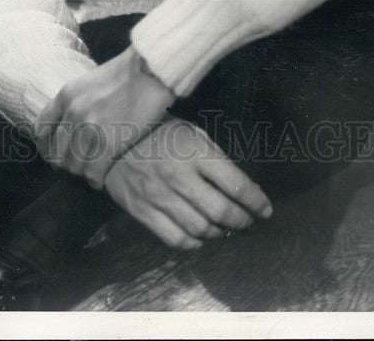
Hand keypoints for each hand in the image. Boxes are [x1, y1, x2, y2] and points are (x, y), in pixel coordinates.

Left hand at [35, 46, 174, 188]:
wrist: (151, 70)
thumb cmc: (129, 72)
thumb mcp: (92, 80)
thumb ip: (80, 99)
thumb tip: (77, 119)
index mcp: (66, 95)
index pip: (42, 129)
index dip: (46, 147)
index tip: (54, 154)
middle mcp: (73, 113)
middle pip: (58, 153)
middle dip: (66, 164)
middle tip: (78, 167)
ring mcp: (90, 129)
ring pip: (74, 166)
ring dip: (82, 173)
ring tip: (91, 173)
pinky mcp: (108, 144)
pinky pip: (93, 173)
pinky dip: (95, 180)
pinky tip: (100, 180)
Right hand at [103, 118, 272, 249]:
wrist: (108, 137)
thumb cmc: (156, 130)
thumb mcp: (189, 130)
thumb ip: (213, 154)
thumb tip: (238, 183)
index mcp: (194, 152)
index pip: (236, 184)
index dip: (256, 201)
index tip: (265, 209)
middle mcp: (179, 177)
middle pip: (221, 211)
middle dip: (243, 220)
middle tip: (249, 220)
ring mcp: (159, 196)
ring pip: (201, 229)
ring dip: (221, 233)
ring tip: (227, 228)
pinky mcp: (143, 211)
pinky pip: (175, 239)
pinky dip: (195, 243)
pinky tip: (202, 237)